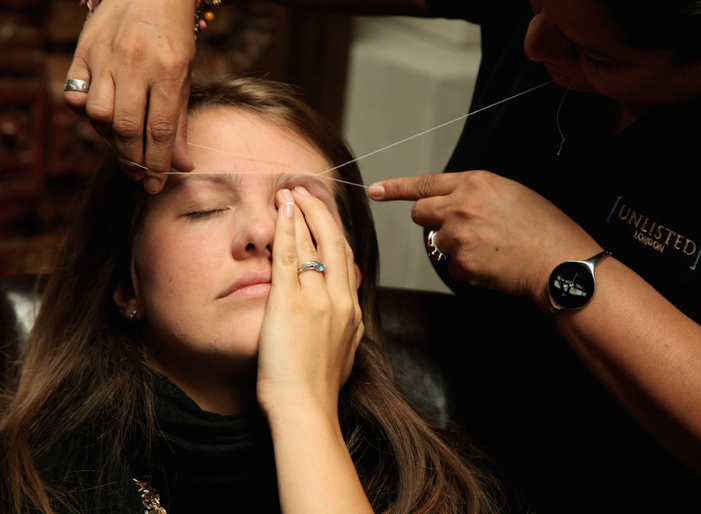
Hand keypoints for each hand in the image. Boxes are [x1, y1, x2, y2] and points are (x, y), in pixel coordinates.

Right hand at [64, 0, 195, 193]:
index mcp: (169, 71)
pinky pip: (75, 92)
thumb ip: (179, 121)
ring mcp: (106, 57)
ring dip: (109, 139)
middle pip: (126, 127)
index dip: (157, 163)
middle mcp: (135, 64)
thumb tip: (180, 165)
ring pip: (98, 114)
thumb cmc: (171, 37)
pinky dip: (84, 113)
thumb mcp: (185, 76)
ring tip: (123, 146)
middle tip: (140, 175)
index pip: (160, 129)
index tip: (156, 185)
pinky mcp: (84, 51)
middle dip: (133, 159)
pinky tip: (100, 120)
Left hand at [257, 187, 363, 419]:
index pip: (346, 261)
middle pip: (335, 243)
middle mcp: (341, 299)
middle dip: (321, 213)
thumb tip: (347, 314)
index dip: (334, 234)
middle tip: (307, 192)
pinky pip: (289, 255)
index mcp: (352, 311)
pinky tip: (281, 209)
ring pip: (313, 243)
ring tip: (290, 192)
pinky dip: (286, 227)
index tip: (323, 218)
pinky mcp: (290, 302)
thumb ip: (347, 327)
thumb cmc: (318, 389)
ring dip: (301, 212)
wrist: (307, 408)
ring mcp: (317, 299)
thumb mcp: (344, 352)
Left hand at [369, 170, 600, 310]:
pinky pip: (453, 266)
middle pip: (420, 213)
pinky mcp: (461, 263)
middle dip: (431, 221)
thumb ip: (477, 194)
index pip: (425, 183)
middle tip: (456, 229)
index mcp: (475, 182)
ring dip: (454, 247)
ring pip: (437, 242)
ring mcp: (458, 235)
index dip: (396, 188)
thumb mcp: (512, 194)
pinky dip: (468, 269)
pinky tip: (493, 266)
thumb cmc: (545, 229)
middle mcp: (461, 205)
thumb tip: (458, 203)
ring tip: (489, 250)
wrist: (560, 262)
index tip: (376, 190)